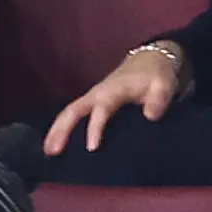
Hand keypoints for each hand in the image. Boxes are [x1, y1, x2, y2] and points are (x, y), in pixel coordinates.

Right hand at [44, 48, 181, 155]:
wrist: (150, 59)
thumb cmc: (156, 74)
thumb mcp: (164, 84)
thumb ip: (159, 99)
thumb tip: (151, 117)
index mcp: (114, 90)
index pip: (101, 110)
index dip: (95, 128)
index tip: (91, 148)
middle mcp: (98, 94)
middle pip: (73, 110)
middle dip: (61, 129)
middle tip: (52, 152)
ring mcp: (93, 98)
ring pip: (69, 112)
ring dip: (56, 130)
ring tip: (47, 152)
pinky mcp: (93, 102)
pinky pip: (74, 114)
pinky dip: (62, 127)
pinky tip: (57, 145)